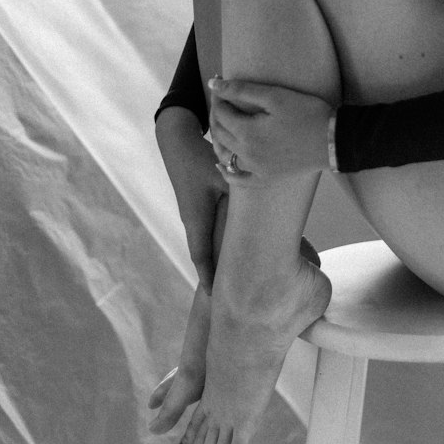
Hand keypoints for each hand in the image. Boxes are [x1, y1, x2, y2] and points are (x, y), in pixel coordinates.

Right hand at [155, 106, 226, 290]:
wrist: (177, 142)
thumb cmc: (201, 158)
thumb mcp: (224, 175)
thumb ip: (242, 192)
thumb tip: (266, 206)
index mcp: (196, 220)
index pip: (202, 258)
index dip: (209, 279)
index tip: (215, 300)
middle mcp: (192, 222)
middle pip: (206, 257)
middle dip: (217, 278)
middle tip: (228, 301)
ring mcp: (193, 216)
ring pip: (208, 246)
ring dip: (218, 263)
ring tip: (232, 284)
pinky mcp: (197, 208)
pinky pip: (208, 234)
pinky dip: (218, 246)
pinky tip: (232, 252)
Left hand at [208, 76, 332, 179]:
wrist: (333, 140)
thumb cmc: (307, 114)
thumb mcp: (276, 96)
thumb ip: (242, 89)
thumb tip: (213, 83)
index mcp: (247, 133)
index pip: (221, 114)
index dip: (218, 98)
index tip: (221, 85)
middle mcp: (246, 154)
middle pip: (219, 134)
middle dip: (216, 115)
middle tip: (221, 100)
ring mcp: (255, 169)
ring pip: (224, 155)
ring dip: (218, 139)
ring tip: (221, 124)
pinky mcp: (266, 177)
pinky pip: (238, 179)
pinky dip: (226, 172)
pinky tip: (222, 164)